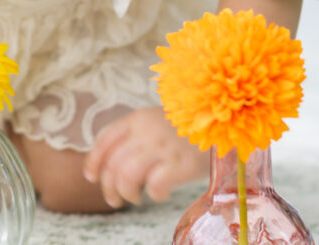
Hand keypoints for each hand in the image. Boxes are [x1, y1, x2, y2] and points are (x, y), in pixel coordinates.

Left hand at [82, 106, 205, 208]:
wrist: (227, 127)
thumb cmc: (190, 131)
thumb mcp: (159, 123)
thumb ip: (137, 137)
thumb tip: (109, 166)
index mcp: (139, 117)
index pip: (105, 139)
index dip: (93, 161)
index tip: (91, 177)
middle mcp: (148, 130)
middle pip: (113, 163)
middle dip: (108, 187)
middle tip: (114, 200)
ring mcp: (165, 146)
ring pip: (127, 175)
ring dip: (126, 194)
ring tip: (135, 199)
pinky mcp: (183, 164)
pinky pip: (155, 185)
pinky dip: (153, 194)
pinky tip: (161, 194)